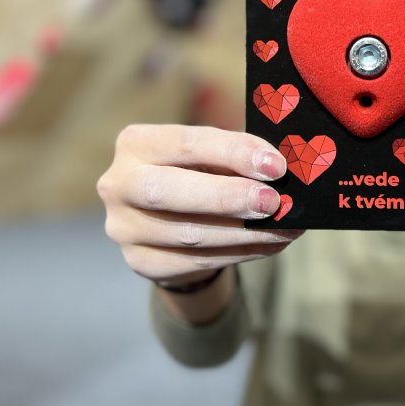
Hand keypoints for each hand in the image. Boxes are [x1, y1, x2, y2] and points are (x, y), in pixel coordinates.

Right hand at [98, 124, 301, 285]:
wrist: (166, 219)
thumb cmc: (194, 173)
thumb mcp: (208, 155)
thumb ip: (235, 156)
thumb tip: (279, 171)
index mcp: (135, 143)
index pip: (186, 143)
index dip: (233, 153)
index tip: (275, 166)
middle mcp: (118, 184)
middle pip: (169, 192)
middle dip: (227, 197)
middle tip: (272, 202)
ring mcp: (124, 228)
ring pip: (189, 234)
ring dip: (246, 232)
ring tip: (286, 227)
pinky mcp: (140, 262)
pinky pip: (197, 261)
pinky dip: (241, 252)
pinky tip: (270, 244)